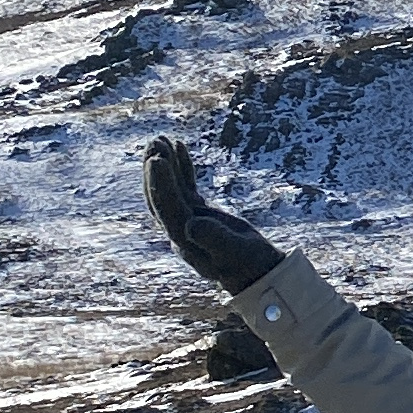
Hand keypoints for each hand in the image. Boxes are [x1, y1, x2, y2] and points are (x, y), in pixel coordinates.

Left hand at [142, 138, 284, 296]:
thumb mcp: (235, 251)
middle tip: (154, 143)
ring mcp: (187, 220)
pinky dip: (181, 168)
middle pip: (161, 196)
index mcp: (184, 239)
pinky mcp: (198, 213)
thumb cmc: (249, 263)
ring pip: (170, 189)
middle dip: (155, 170)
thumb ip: (214, 238)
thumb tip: (190, 224)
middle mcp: (179, 229)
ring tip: (160, 139)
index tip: (157, 159)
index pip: (167, 207)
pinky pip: (185, 187)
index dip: (160, 183)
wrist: (257, 272)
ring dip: (164, 165)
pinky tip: (180, 147)